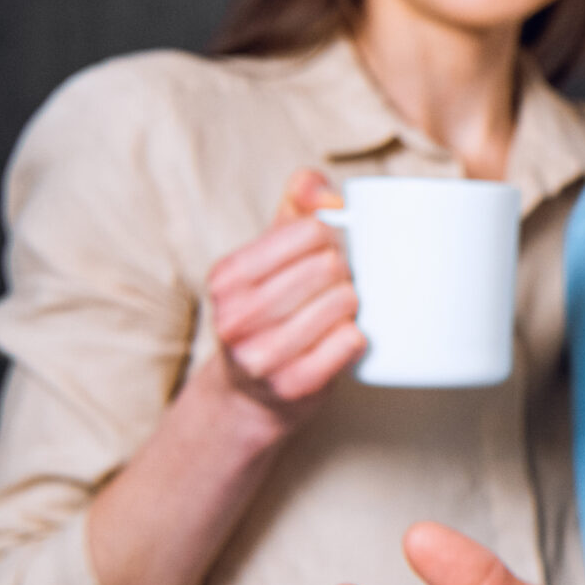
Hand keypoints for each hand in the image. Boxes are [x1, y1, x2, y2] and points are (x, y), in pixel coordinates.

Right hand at [203, 169, 365, 419]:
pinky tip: (344, 339)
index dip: (336, 238)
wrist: (253, 392)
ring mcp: (260, 355)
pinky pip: (349, 342)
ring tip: (340, 313)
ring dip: (354, 305)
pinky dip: (357, 338)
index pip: (311, 231)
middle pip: (330, 266)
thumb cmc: (273, 310)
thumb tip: (325, 192)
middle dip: (347, 272)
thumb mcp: (272, 253)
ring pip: (344, 303)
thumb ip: (298, 204)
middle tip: (340, 287)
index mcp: (227, 276)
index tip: (329, 254)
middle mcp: (235, 315)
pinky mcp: (291, 386)